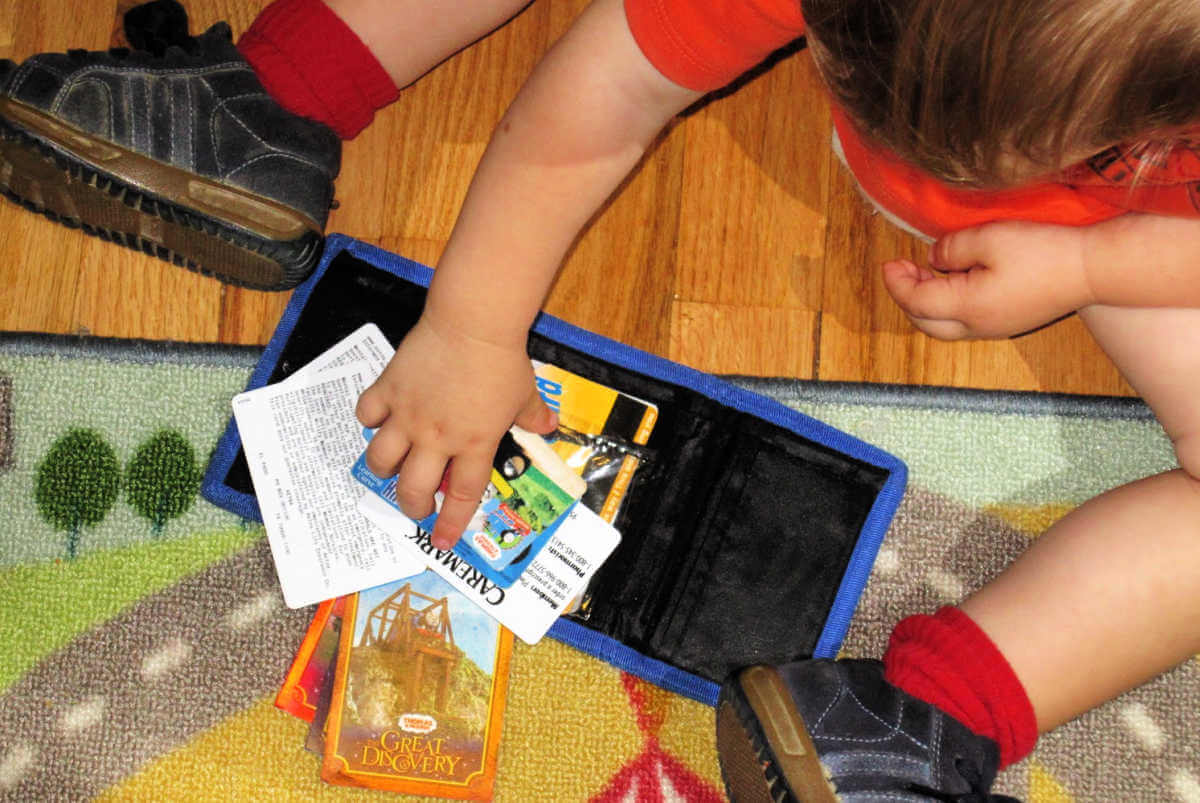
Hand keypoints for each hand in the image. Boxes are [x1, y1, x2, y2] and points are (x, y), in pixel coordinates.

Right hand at [355, 316, 556, 549]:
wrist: (472, 324)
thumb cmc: (502, 359)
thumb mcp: (527, 393)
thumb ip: (533, 416)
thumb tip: (548, 427)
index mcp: (474, 444)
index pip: (463, 497)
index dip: (451, 523)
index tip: (442, 540)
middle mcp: (437, 437)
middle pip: (414, 488)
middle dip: (412, 505)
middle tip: (417, 504)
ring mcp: (408, 415)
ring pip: (381, 460)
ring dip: (384, 470)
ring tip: (392, 468)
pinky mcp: (388, 390)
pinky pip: (366, 415)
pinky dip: (369, 421)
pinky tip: (378, 419)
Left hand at [881, 221, 1094, 339]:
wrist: (1093, 269)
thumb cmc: (1043, 251)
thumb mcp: (990, 238)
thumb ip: (952, 249)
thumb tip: (932, 259)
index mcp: (968, 308)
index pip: (916, 301)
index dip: (896, 282)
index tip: (888, 263)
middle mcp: (978, 326)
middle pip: (925, 322)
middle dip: (907, 297)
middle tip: (901, 269)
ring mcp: (994, 328)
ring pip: (944, 326)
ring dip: (927, 302)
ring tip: (924, 272)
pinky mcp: (1008, 322)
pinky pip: (965, 321)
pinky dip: (948, 304)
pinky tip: (954, 280)